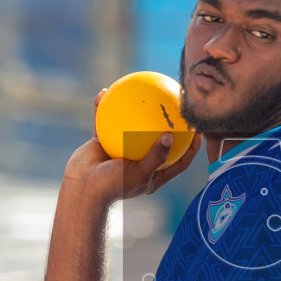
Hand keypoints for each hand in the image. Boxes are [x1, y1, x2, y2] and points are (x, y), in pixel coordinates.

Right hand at [63, 88, 198, 202]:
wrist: (82, 189)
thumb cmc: (113, 186)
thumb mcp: (139, 174)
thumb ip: (156, 156)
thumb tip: (170, 136)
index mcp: (151, 173)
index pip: (178, 160)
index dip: (191, 148)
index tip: (198, 131)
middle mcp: (138, 160)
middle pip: (158, 139)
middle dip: (166, 123)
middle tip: (175, 105)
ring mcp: (120, 150)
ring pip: (131, 126)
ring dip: (134, 109)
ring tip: (141, 90)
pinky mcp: (102, 142)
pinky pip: (104, 121)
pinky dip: (103, 108)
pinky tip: (104, 93)